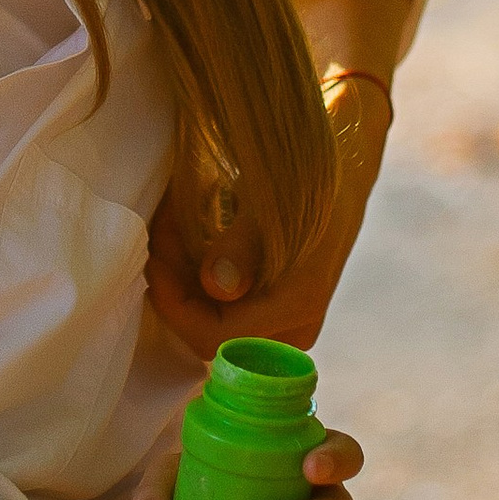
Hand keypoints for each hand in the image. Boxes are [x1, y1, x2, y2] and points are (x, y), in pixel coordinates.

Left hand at [144, 106, 377, 361]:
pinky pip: (223, 303)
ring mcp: (283, 318)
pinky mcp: (274, 302)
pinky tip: (189, 235)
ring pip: (212, 316)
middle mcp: (291, 326)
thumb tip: (216, 286)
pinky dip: (198, 272)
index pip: (213, 336)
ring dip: (183, 275)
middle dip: (175, 284)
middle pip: (209, 329)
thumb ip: (242, 249)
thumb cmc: (312, 177)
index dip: (173, 303)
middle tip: (159, 232)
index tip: (153, 256)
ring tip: (170, 225)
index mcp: (295, 308)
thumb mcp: (276, 204)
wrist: (345, 163)